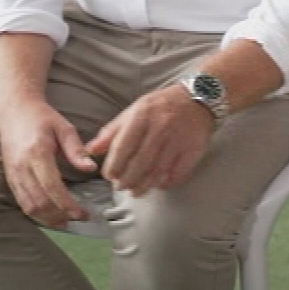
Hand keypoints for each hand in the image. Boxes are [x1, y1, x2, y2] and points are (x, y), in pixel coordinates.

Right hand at [0, 102, 98, 229]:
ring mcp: (13, 173)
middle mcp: (22, 166)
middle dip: (60, 215)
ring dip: (48, 219)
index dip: (67, 204)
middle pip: (40, 201)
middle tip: (79, 218)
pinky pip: (21, 202)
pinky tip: (50, 216)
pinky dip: (36, 213)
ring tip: (66, 223)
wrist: (14, 110)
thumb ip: (76, 150)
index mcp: (37, 153)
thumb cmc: (41, 117)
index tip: (82, 213)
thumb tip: (90, 168)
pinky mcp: (10, 177)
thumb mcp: (64, 128)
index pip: (52, 187)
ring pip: (29, 206)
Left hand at [86, 85, 215, 196]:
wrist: (198, 98)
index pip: (123, 147)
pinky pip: (176, 174)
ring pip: (157, 172)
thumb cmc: (161, 106)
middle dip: (127, 180)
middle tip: (121, 186)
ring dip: (143, 186)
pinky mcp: (193, 150)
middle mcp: (160, 128)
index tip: (109, 175)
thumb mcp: (133, 111)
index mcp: (142, 116)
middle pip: (139, 163)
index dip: (113, 166)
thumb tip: (90, 150)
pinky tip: (158, 184)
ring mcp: (178, 140)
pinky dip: (165, 183)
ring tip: (135, 191)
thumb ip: (111, 132)